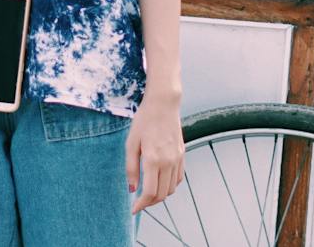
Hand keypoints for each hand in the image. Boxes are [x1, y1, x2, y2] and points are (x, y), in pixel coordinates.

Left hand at [126, 94, 184, 214]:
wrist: (163, 104)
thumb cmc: (144, 121)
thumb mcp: (131, 144)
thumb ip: (131, 168)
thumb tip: (132, 189)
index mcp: (153, 159)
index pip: (150, 192)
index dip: (141, 205)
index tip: (133, 209)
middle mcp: (168, 161)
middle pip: (161, 194)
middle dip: (149, 203)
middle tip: (139, 203)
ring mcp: (177, 158)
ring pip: (171, 189)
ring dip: (160, 196)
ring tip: (148, 193)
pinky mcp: (182, 155)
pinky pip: (178, 178)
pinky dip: (170, 186)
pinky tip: (160, 182)